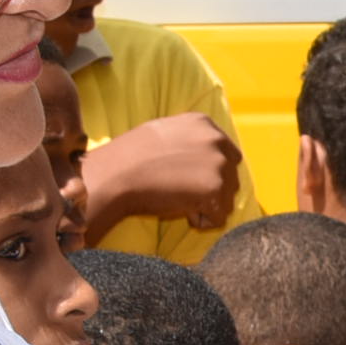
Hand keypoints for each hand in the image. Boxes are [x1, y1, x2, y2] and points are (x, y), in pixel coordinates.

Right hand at [80, 111, 243, 230]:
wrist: (114, 176)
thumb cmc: (131, 158)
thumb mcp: (164, 133)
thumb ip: (190, 139)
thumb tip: (207, 153)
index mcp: (204, 124)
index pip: (227, 154)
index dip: (208, 172)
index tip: (185, 178)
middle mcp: (217, 140)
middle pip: (231, 177)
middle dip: (211, 190)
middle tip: (179, 191)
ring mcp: (218, 164)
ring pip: (227, 198)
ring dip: (206, 206)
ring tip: (176, 199)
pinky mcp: (215, 189)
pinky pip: (219, 217)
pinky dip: (201, 221)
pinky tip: (180, 211)